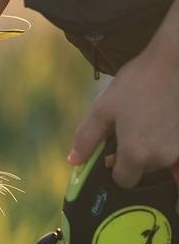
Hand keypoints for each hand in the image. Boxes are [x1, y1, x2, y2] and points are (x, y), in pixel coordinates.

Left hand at [68, 36, 178, 190]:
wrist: (174, 63)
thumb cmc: (137, 83)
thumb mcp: (102, 109)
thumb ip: (86, 139)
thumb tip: (74, 161)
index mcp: (136, 154)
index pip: (122, 180)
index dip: (112, 168)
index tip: (109, 151)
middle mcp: (161, 157)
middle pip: (140, 170)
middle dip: (130, 155)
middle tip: (124, 127)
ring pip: (157, 160)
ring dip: (147, 147)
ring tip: (141, 118)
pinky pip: (171, 149)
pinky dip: (162, 140)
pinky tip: (156, 120)